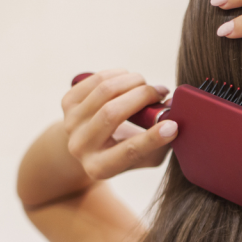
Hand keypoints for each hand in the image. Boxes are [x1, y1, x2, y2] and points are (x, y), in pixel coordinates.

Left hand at [62, 69, 177, 179]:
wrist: (90, 146)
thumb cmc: (127, 151)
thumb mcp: (146, 157)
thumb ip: (163, 143)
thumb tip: (175, 115)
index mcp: (101, 167)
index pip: (128, 152)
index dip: (152, 138)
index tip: (173, 125)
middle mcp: (80, 147)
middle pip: (111, 113)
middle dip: (142, 97)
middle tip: (162, 91)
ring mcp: (71, 123)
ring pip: (104, 91)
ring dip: (132, 81)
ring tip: (146, 84)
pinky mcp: (67, 103)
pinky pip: (95, 80)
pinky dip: (118, 74)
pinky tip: (129, 78)